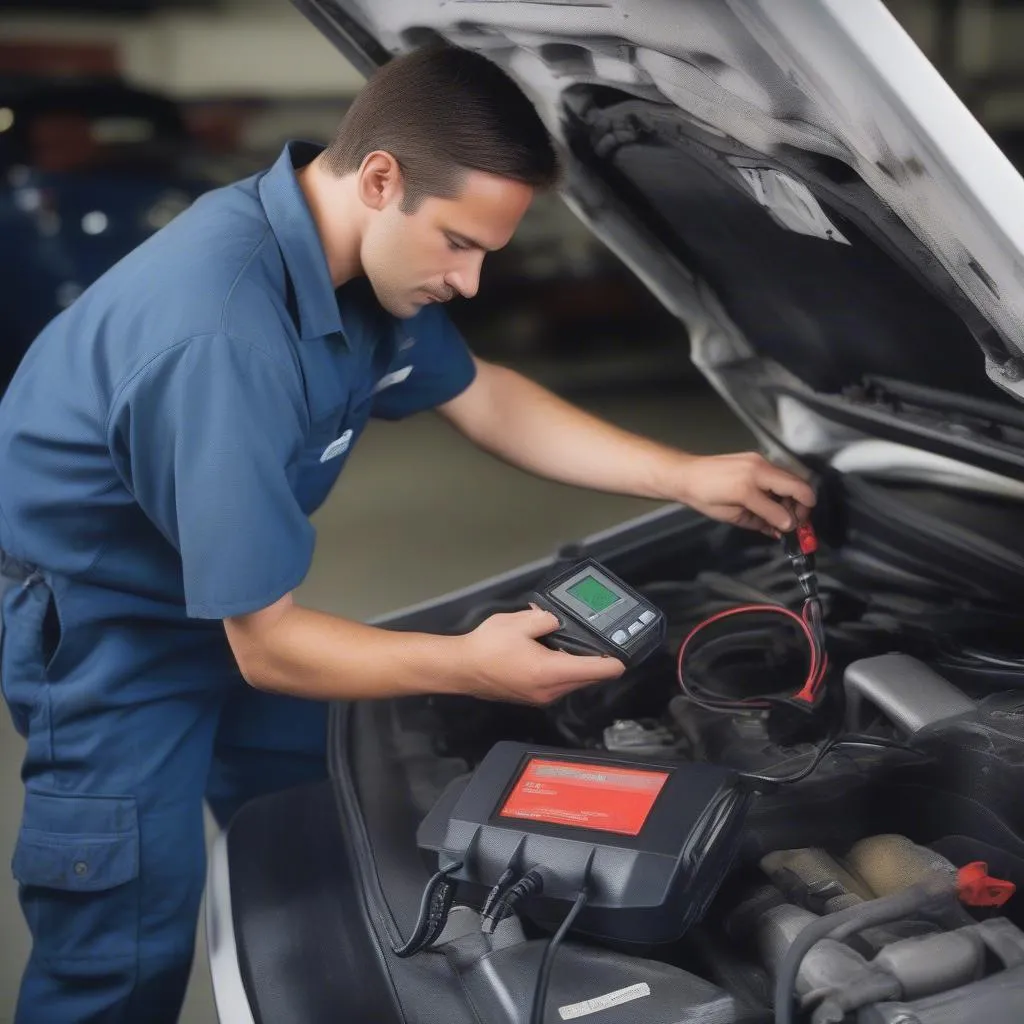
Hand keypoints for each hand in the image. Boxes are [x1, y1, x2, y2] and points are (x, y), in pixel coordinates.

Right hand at [455, 608, 624, 704]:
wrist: (461, 669)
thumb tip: (558, 621)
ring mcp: (543, 697)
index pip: (599, 670)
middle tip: (601, 637)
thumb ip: (546, 619)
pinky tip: (553, 651)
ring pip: (575, 681)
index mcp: (552, 672)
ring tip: (573, 640)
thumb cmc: (487, 646)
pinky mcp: (534, 697)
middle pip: (590, 678)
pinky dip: (564, 669)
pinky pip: (560, 684)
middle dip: (599, 659)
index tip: (626, 647)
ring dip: (579, 664)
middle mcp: (552, 690)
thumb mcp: (519, 621)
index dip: (617, 660)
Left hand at [672, 452, 815, 535]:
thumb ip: (761, 521)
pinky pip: (779, 474)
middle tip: (794, 523)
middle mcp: (759, 468)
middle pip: (798, 485)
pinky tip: (773, 502)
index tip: (796, 528)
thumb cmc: (704, 498)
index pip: (789, 499)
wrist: (686, 475)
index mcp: (750, 486)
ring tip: (782, 514)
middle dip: (802, 506)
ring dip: (793, 497)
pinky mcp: (756, 458)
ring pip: (791, 478)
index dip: (799, 515)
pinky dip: (782, 489)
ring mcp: (759, 460)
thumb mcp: (733, 516)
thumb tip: (783, 528)